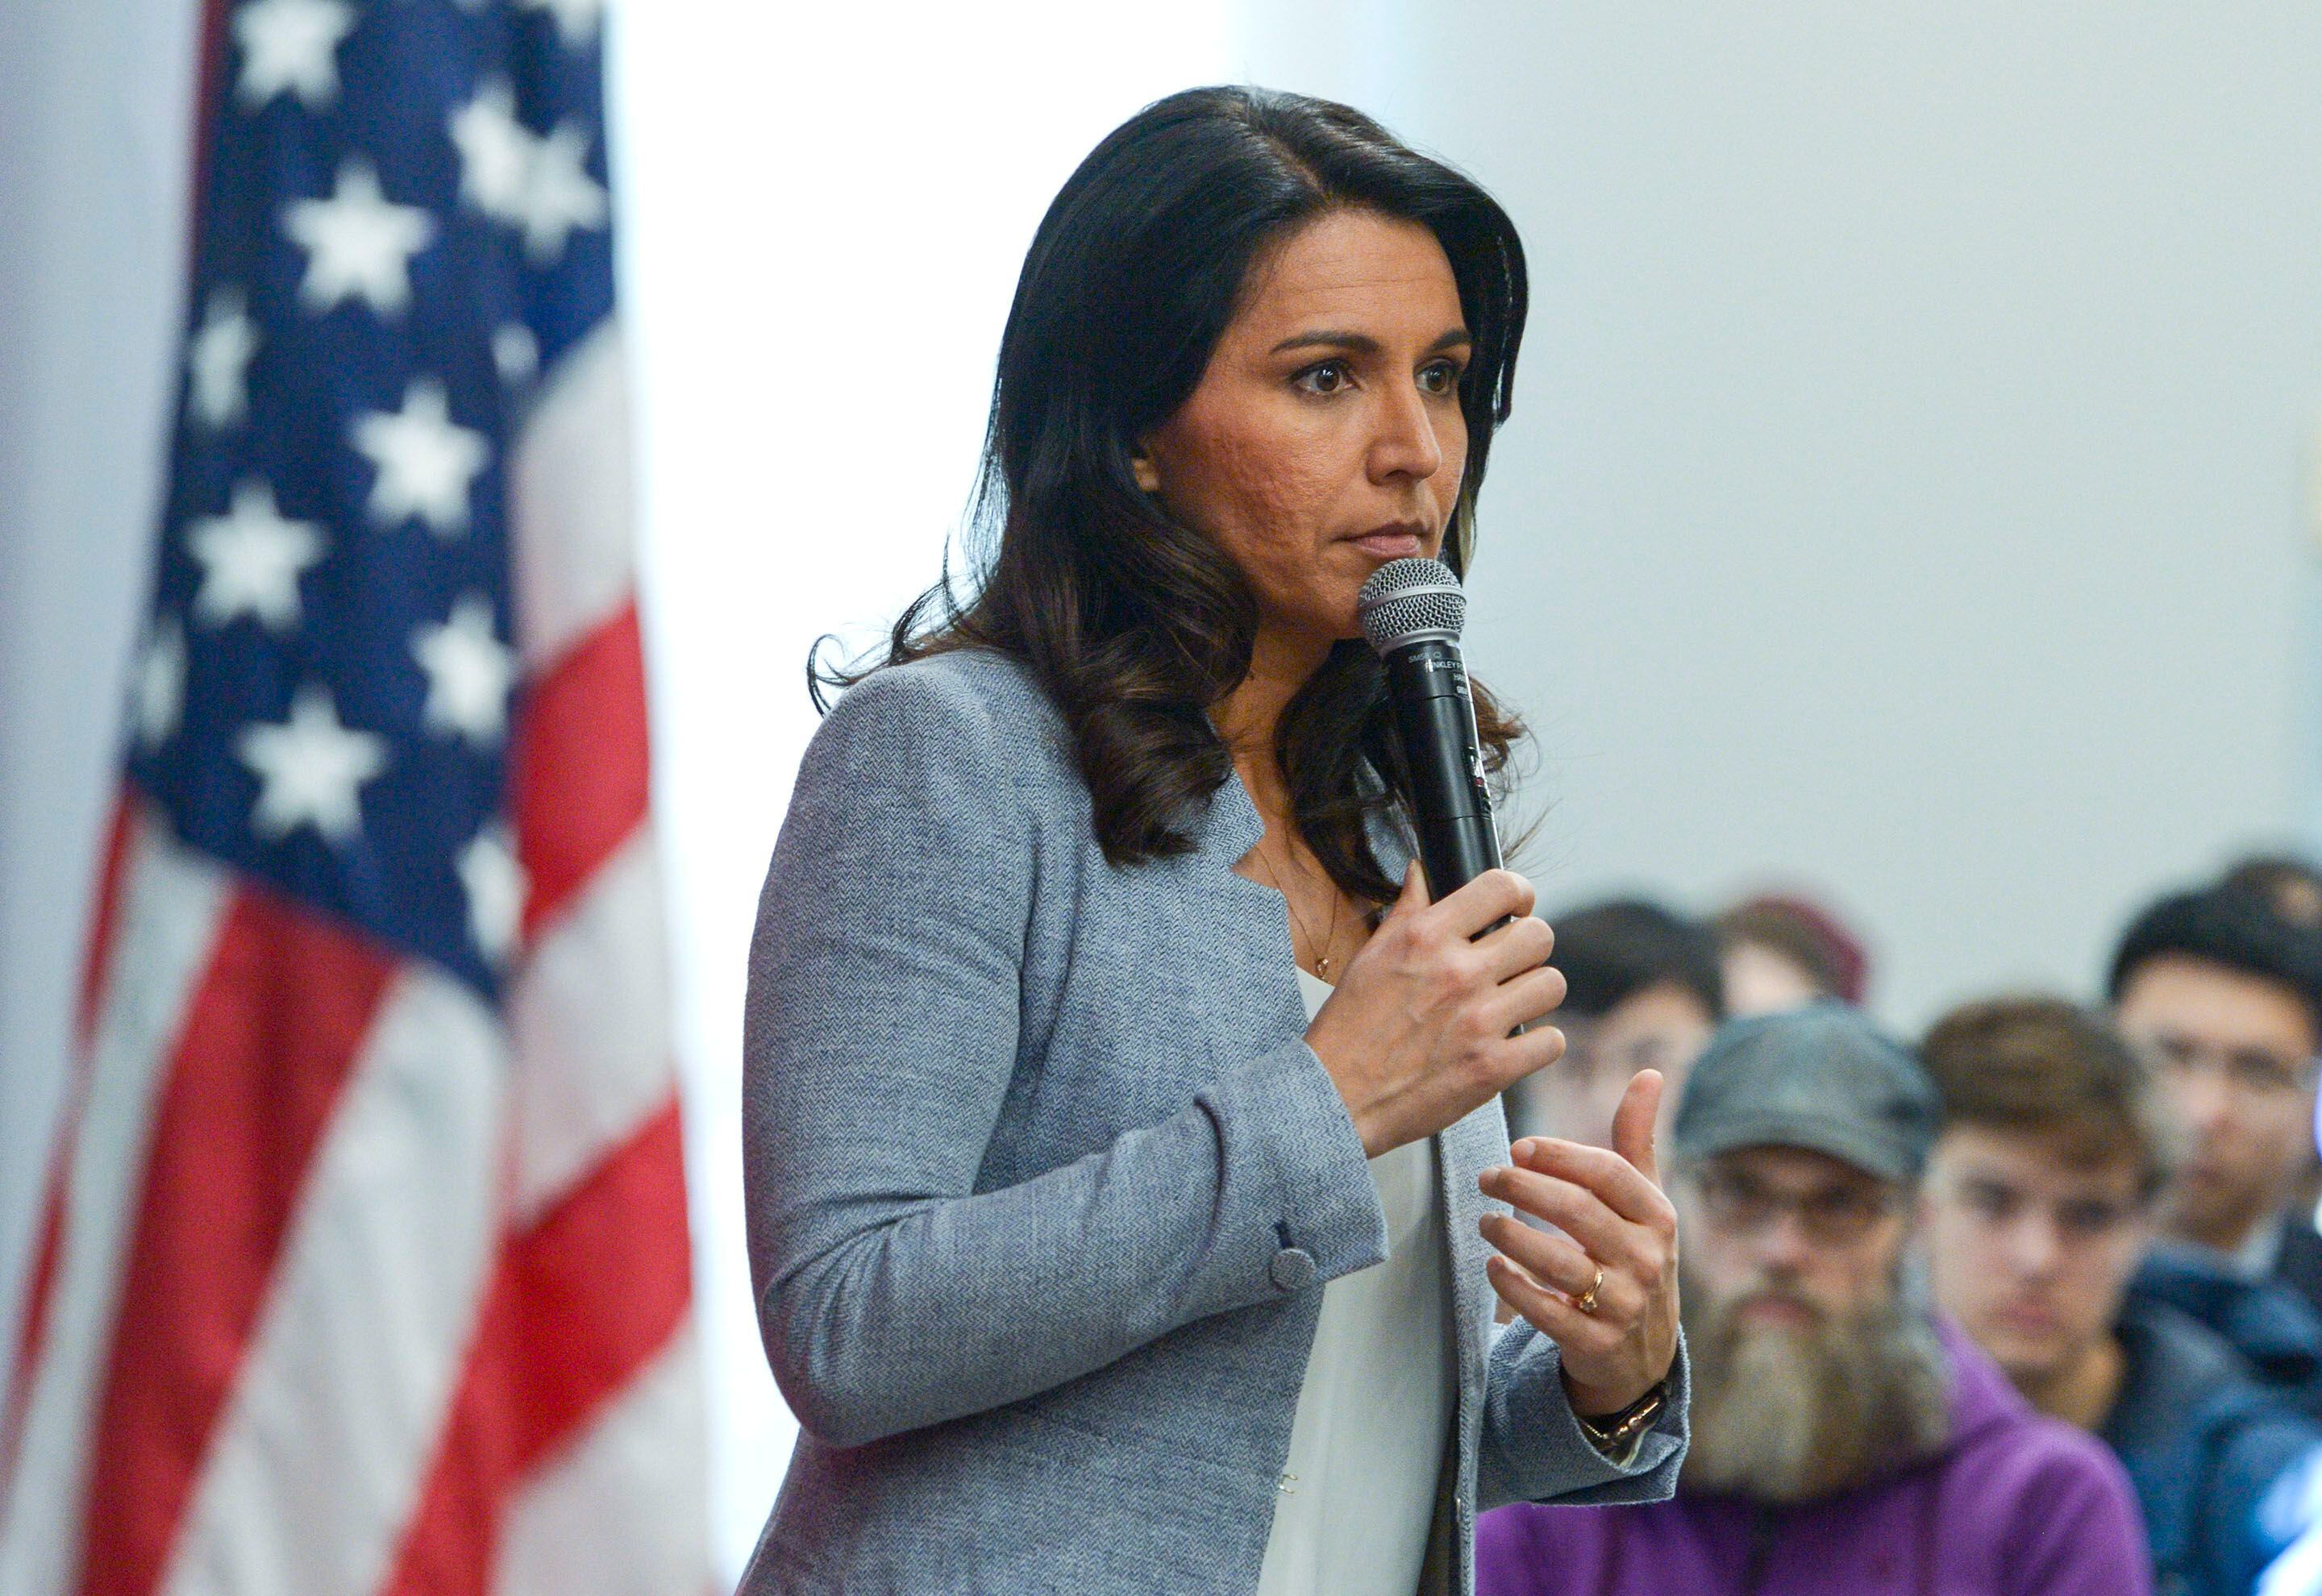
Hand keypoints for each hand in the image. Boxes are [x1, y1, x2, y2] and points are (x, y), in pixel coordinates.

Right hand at [1306, 863, 1566, 1157]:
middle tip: (1510, 964)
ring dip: (1534, 994)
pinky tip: (1513, 1043)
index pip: (1502, 887)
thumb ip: (1406, 911)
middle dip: (1528, 948)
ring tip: (1511, 1004)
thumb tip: (1421, 873)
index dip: (1519, 895)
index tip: (1516, 909)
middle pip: (1540, 936)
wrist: (1336, 1097)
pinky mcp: (1492, 1068)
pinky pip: (1550, 1041)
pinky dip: (1537, 1044)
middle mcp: (1457, 972)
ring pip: (1552, 984)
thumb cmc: (1348, 1028)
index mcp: (1426, 936)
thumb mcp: (1370, 956)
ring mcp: (1479, 1021)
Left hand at [1477, 1069, 1680, 1416]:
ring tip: (1485, 1220)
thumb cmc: (1634, 1254)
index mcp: (1658, 1217)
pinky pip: (1546, 1311)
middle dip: (1524, 1189)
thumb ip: (1637, 1140)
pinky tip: (1493, 1265)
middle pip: (1578, 1212)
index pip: (1607, 1174)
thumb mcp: (1644, 1200)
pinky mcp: (1596, 1342)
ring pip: (1558, 1263)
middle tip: (1487, 1177)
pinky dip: (1513, 1286)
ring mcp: (1624, 1304)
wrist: (1643, 1351)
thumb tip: (1650, 1074)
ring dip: (1511, 1236)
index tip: (1518, 1147)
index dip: (1559, 1156)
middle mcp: (1648, 1260)